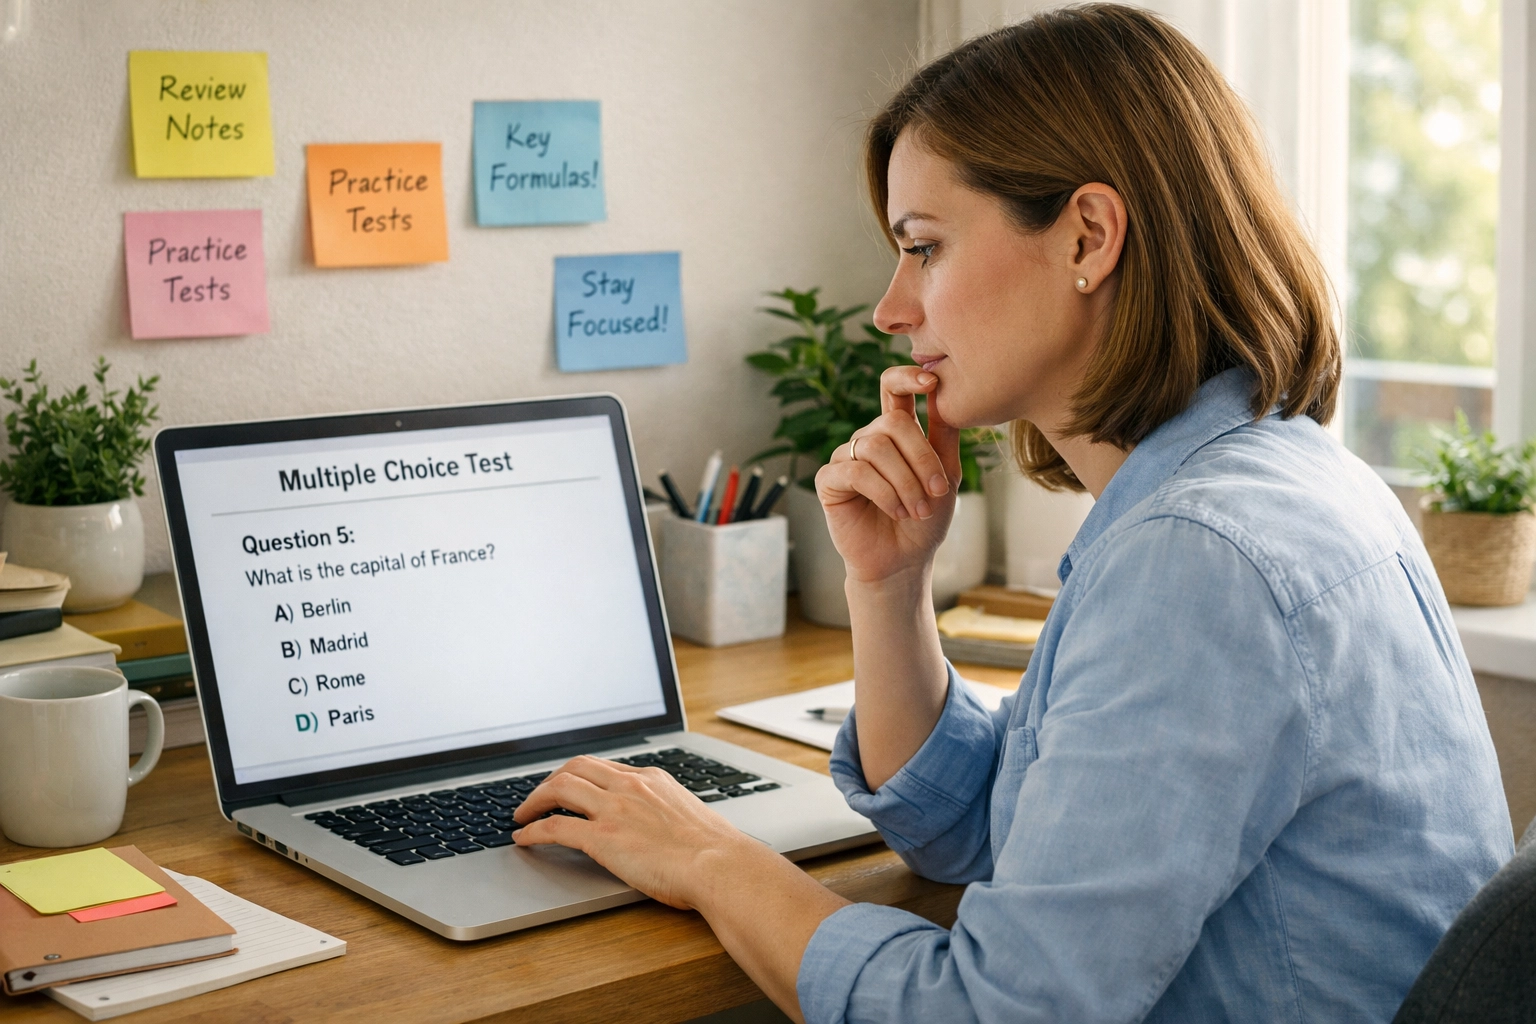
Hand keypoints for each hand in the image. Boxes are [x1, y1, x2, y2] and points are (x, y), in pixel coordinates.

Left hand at [511, 755, 761, 909]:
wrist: (720, 865)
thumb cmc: (715, 850)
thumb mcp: (691, 815)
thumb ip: (669, 812)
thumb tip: (665, 826)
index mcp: (653, 779)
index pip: (605, 767)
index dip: (580, 775)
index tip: (569, 786)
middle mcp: (630, 786)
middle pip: (576, 767)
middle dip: (550, 780)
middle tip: (538, 796)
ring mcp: (614, 809)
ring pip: (559, 788)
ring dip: (534, 799)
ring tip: (522, 814)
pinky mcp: (602, 837)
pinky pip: (555, 826)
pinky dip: (533, 829)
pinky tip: (524, 837)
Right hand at [815, 366, 959, 583]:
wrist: (904, 561)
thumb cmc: (925, 519)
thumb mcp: (946, 474)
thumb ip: (944, 434)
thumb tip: (947, 388)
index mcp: (895, 431)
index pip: (893, 388)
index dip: (908, 377)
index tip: (932, 381)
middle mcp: (868, 439)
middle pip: (893, 423)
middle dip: (921, 457)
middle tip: (937, 491)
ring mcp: (846, 458)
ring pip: (876, 448)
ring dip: (905, 482)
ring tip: (917, 510)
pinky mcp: (829, 480)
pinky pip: (856, 472)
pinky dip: (883, 493)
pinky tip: (896, 511)